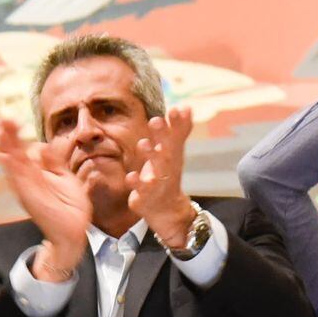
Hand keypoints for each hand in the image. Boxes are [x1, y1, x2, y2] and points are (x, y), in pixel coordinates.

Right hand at [0, 119, 88, 276]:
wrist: (74, 231)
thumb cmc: (69, 206)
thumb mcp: (65, 177)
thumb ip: (54, 161)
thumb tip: (41, 145)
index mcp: (37, 172)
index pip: (23, 149)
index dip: (16, 135)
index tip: (10, 119)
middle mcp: (29, 178)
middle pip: (15, 153)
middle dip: (8, 136)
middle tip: (1, 118)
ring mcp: (27, 188)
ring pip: (13, 164)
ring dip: (6, 149)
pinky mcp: (29, 198)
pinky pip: (18, 181)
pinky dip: (12, 169)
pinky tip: (5, 156)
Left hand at [125, 106, 196, 247]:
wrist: (167, 209)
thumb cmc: (166, 175)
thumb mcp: (173, 152)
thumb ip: (179, 131)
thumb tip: (186, 107)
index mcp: (173, 155)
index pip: (176, 137)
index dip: (177, 124)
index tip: (177, 109)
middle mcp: (167, 168)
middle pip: (167, 150)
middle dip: (162, 136)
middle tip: (155, 120)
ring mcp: (158, 182)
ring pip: (156, 170)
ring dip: (150, 157)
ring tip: (143, 144)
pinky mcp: (146, 196)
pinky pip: (141, 190)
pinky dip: (137, 183)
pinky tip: (131, 176)